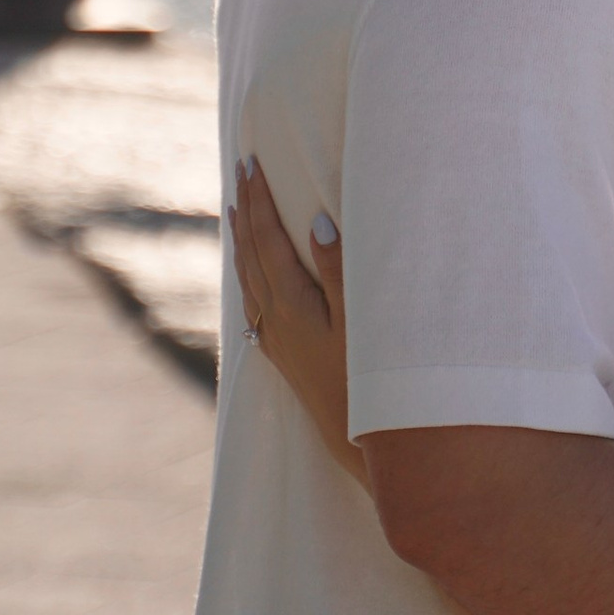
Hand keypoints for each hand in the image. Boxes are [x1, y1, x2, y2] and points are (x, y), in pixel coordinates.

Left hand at [229, 158, 360, 476]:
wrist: (367, 451)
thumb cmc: (373, 384)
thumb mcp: (363, 323)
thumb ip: (341, 270)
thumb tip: (315, 222)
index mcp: (291, 307)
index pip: (268, 240)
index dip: (260, 201)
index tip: (251, 163)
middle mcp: (275, 323)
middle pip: (252, 256)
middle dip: (248, 212)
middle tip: (242, 173)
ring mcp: (278, 344)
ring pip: (250, 282)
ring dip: (245, 243)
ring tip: (240, 213)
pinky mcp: (287, 361)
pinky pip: (258, 306)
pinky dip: (253, 278)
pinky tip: (256, 280)